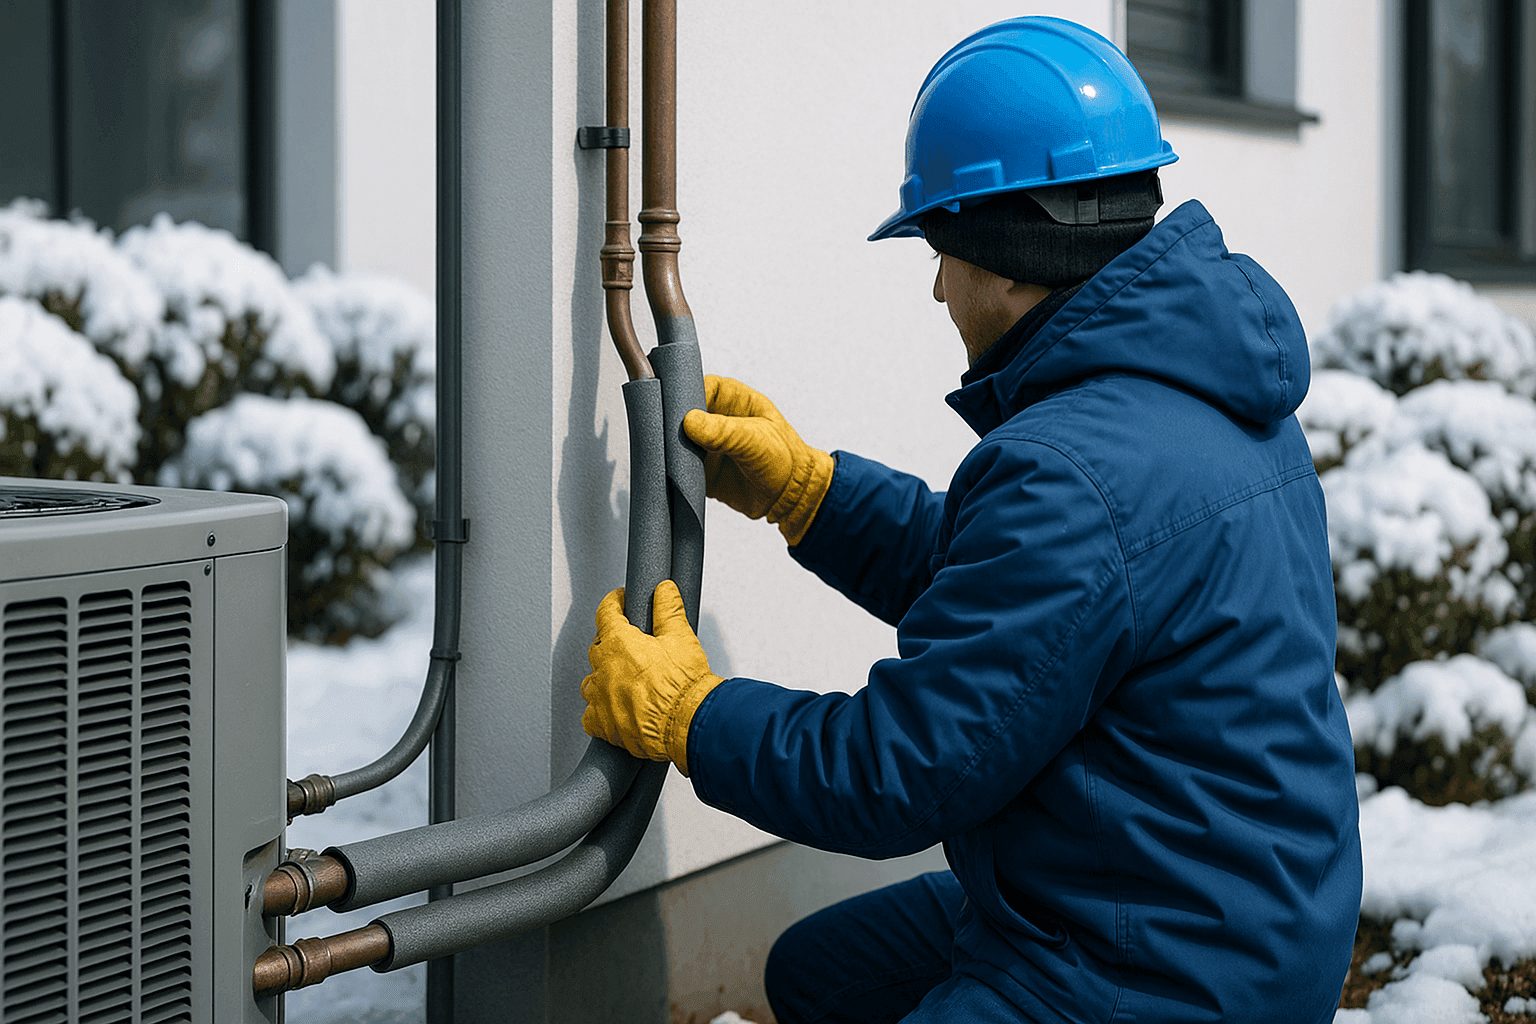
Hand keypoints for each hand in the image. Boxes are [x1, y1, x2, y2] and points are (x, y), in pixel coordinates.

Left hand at [581, 580, 723, 773]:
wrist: (689, 724)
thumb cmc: (685, 686)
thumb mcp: (681, 638)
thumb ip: (668, 611)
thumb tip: (664, 591)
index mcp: (620, 644)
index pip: (606, 613)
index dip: (613, 603)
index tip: (618, 600)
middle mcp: (604, 670)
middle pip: (598, 647)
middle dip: (611, 641)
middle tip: (630, 643)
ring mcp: (601, 699)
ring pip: (592, 682)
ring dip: (604, 677)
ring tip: (623, 678)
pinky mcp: (604, 726)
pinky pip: (591, 716)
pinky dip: (600, 711)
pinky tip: (614, 709)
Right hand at [682, 375, 834, 545]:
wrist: (791, 497)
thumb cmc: (785, 459)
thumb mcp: (756, 439)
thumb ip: (724, 431)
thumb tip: (690, 422)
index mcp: (732, 398)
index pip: (698, 387)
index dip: (684, 397)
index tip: (677, 413)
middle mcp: (715, 418)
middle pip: (681, 414)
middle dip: (673, 425)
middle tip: (673, 437)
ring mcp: (706, 444)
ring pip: (677, 441)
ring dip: (673, 450)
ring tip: (676, 457)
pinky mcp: (701, 469)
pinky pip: (679, 467)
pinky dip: (674, 471)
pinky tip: (675, 474)